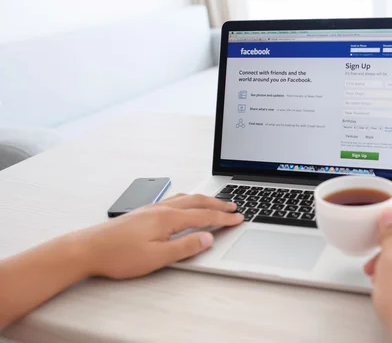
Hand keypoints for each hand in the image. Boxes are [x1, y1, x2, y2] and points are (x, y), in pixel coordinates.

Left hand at [72, 193, 242, 278]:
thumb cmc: (120, 255)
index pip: (204, 216)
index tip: (239, 218)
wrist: (89, 248)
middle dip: (218, 204)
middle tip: (234, 206)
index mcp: (169, 218)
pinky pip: (175, 199)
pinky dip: (189, 199)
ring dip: (204, 200)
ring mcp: (153, 208)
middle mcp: (162, 208)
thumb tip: (208, 239)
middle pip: (197, 202)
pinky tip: (185, 204)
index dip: (224, 218)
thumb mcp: (157, 257)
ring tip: (215, 202)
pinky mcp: (145, 211)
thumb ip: (185, 247)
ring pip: (186, 198)